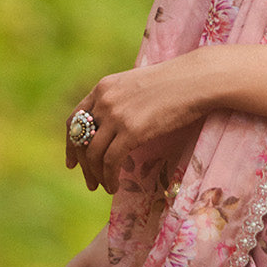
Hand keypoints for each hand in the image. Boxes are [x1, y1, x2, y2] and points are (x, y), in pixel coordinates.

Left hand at [66, 52, 210, 192]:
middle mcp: (104, 101)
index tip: (73, 163)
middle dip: (84, 166)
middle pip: (80, 139)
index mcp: (103, 87)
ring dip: (97, 175)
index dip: (70, 144)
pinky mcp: (131, 131)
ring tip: (105, 187)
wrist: (196, 80)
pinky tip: (114, 186)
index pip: (75, 119)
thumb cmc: (177, 82)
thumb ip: (124, 101)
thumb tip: (121, 125)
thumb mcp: (139, 85)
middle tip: (90, 182)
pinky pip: (110, 161)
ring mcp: (116, 116)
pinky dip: (109, 177)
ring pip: (93, 154)